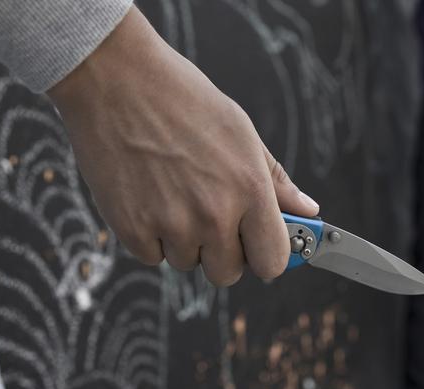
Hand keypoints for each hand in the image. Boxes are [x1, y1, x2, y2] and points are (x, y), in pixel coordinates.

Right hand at [48, 7, 318, 285]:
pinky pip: (152, 257)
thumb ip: (276, 180)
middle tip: (206, 213)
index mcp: (250, 189)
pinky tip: (146, 196)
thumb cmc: (183, 100)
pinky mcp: (131, 229)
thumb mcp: (241, 132)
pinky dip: (149, 235)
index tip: (257, 246)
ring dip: (182, 240)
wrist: (115, 79)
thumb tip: (308, 209)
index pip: (273, 261)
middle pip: (227, 273)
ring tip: (170, 192)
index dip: (265, 256)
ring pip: (187, 263)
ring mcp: (171, 225)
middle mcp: (214, 214)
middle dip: (221, 252)